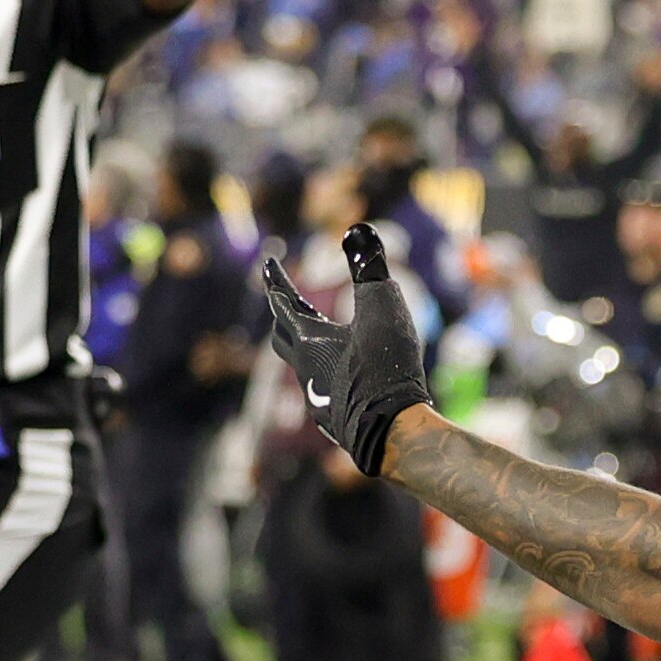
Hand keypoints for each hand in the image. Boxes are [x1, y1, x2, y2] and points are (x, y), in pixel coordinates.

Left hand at [258, 225, 428, 473]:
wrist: (392, 431)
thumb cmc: (385, 367)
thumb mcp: (383, 307)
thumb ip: (369, 267)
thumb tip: (358, 229)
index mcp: (310, 339)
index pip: (284, 301)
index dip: (277, 279)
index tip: (269, 261)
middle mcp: (306, 368)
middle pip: (283, 336)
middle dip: (283, 313)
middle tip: (285, 299)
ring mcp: (318, 397)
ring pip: (303, 365)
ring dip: (306, 346)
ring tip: (317, 338)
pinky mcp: (334, 418)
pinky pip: (323, 389)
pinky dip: (327, 373)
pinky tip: (341, 379)